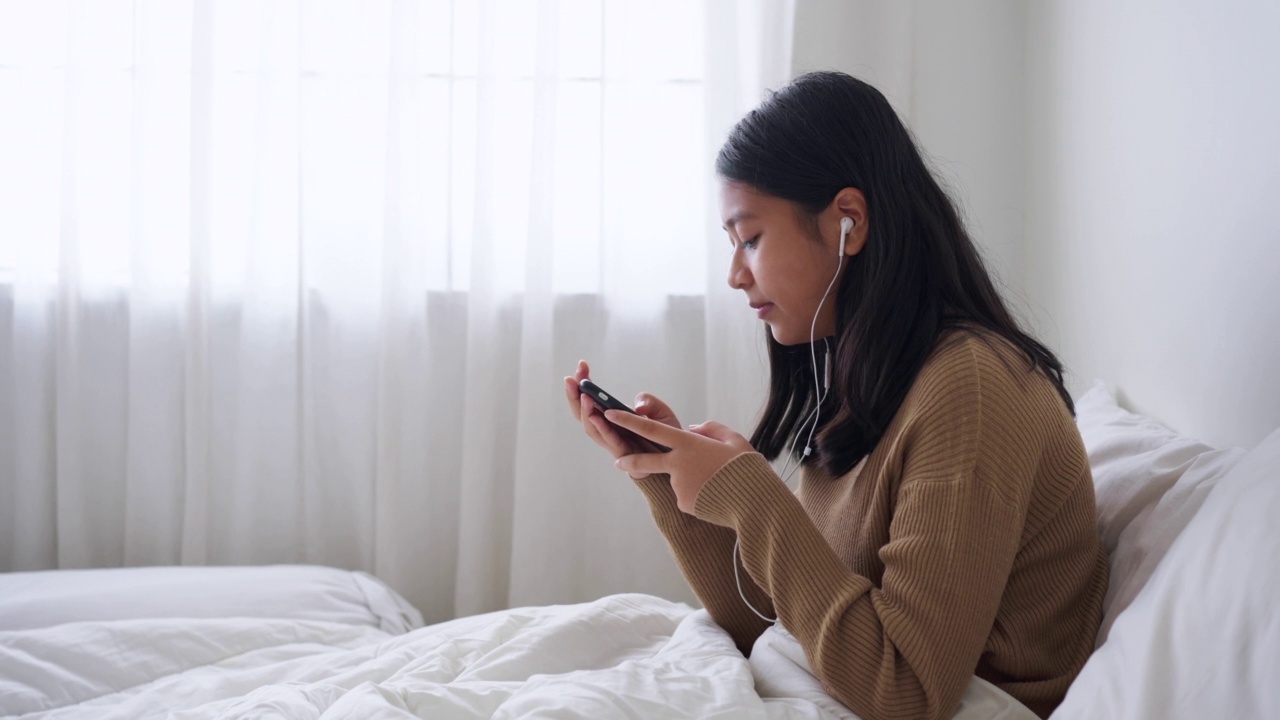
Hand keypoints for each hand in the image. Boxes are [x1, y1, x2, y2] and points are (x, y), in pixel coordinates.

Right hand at [562, 360, 680, 478]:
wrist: (677, 458)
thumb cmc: (664, 435)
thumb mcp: (660, 411)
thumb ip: (649, 402)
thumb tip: (637, 405)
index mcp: (613, 416)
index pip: (591, 399)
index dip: (584, 383)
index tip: (581, 365)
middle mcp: (609, 428)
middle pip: (583, 413)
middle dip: (574, 396)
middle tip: (570, 380)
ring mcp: (613, 441)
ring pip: (591, 428)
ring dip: (585, 412)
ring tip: (584, 397)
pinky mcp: (623, 454)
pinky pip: (609, 440)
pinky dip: (601, 428)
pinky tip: (595, 416)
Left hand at [606, 412, 754, 513]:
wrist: (754, 502)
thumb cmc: (746, 467)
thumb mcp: (733, 439)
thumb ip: (711, 429)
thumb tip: (693, 429)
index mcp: (688, 444)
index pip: (651, 429)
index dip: (628, 420)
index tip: (610, 413)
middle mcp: (677, 464)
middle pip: (644, 461)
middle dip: (629, 460)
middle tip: (618, 461)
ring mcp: (678, 485)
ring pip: (677, 480)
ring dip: (691, 481)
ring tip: (717, 484)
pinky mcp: (683, 503)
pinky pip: (686, 496)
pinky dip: (697, 495)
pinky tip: (715, 496)